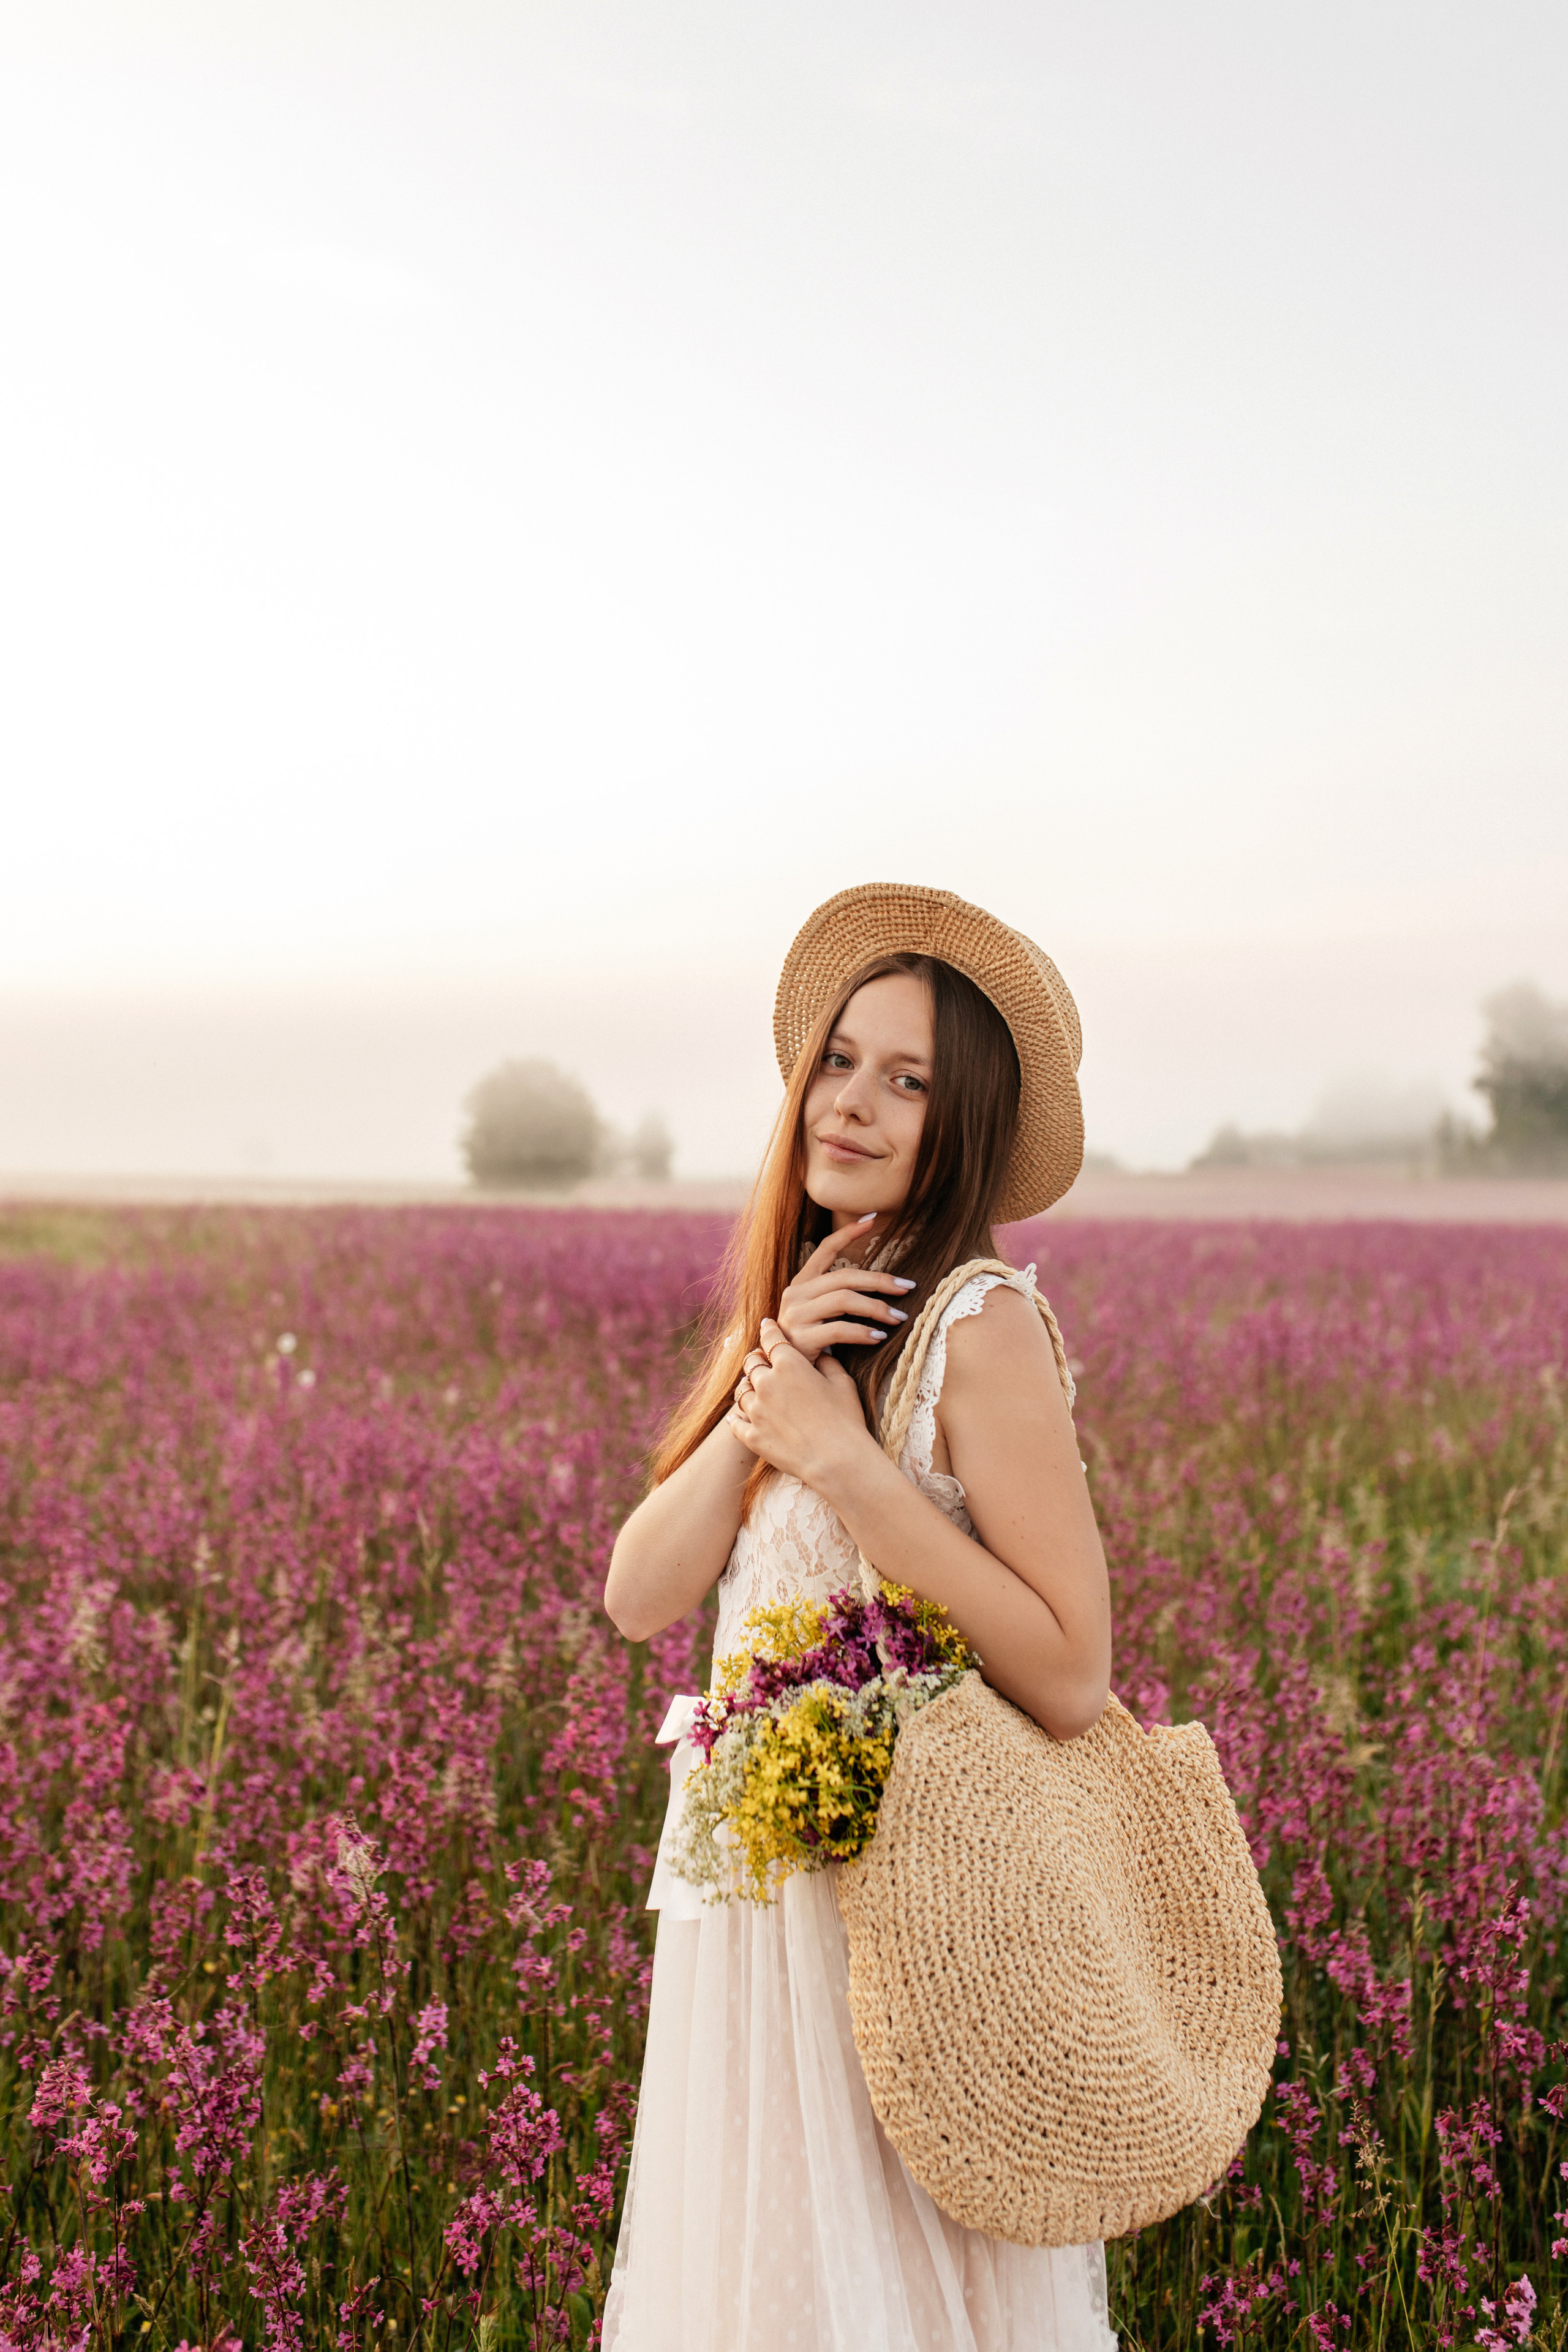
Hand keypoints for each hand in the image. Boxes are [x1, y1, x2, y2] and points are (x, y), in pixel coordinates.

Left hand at [726, 1319, 873, 1489]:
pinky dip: (736, 1417)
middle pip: (752, 1362)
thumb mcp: (842, 1382)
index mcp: (789, 1364)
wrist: (838, 1460)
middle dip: (757, 1359)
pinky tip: (737, 1416)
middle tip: (762, 1360)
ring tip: (752, 1388)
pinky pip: (735, 1421)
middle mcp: (766, 1383)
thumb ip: (826, 1362)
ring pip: (741, 1390)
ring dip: (747, 1387)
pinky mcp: (752, 1436)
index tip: (767, 1325)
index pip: (771, 1338)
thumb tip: (820, 1353)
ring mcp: (756, 1411)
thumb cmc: (846, 1419)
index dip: (769, 1329)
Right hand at [775, 1218, 916, 1363]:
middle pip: (844, 1276)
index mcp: (801, 1282)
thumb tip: (881, 1285)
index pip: (825, 1248)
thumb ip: (838, 1295)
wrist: (782, 1372)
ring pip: (843, 1300)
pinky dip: (863, 1332)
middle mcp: (795, 1294)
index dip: (848, 1232)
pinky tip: (879, 1337)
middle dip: (879, 1280)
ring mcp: (796, 1315)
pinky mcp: (800, 1339)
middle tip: (907, 1286)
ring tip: (898, 1317)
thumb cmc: (809, 1340)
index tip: (873, 1219)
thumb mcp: (819, 1312)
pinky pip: (839, 1330)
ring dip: (876, 1307)